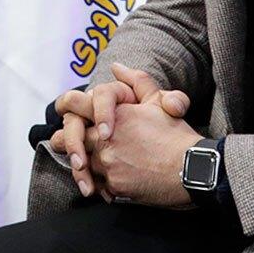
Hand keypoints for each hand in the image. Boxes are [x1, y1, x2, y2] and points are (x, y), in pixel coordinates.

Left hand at [51, 63, 189, 197]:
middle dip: (66, 141)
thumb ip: (137, 81)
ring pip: (84, 164)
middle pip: (71, 138)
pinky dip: (100, 184)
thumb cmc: (178, 136)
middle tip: (59, 143)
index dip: (65, 105)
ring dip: (85, 165)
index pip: (75, 103)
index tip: (63, 111)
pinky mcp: (114, 186)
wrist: (195, 171)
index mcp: (114, 115)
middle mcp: (105, 139)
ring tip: (84, 167)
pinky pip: (98, 184)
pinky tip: (107, 182)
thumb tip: (116, 66)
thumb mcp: (160, 102)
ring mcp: (108, 163)